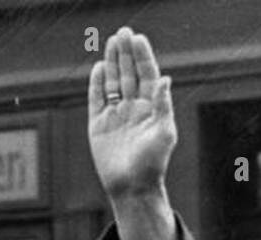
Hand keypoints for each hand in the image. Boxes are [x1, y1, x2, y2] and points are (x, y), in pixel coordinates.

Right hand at [88, 28, 175, 201]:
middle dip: (126, 53)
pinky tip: (97, 69)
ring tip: (110, 43)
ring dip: (111, 63)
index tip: (138, 39)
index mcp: (151, 107)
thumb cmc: (152, 163)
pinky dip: (96, 85)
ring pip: (113, 83)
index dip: (142, 57)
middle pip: (128, 74)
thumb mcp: (164, 132)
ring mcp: (116, 115)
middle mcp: (133, 107)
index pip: (146, 75)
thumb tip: (164, 79)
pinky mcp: (99, 126)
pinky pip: (97, 100)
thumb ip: (162, 105)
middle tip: (123, 32)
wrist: (131, 186)